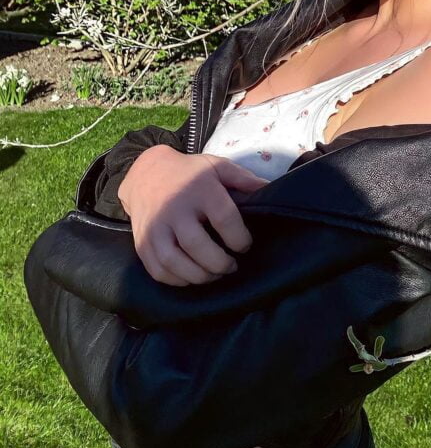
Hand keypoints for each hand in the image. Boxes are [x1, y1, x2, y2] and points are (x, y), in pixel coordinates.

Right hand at [118, 145, 270, 285]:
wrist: (147, 173)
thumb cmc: (190, 173)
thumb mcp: (218, 167)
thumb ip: (244, 179)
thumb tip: (271, 189)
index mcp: (199, 188)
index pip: (225, 219)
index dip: (240, 238)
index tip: (245, 245)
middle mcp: (174, 207)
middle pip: (198, 245)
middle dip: (220, 264)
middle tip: (231, 266)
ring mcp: (155, 226)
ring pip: (174, 262)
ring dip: (199, 276)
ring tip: (214, 275)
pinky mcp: (142, 241)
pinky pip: (158, 270)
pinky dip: (177, 280)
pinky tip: (192, 276)